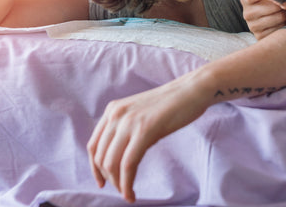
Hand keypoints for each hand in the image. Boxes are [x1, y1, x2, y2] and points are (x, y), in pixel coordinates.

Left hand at [87, 77, 208, 202]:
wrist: (192, 90)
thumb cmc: (171, 105)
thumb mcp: (140, 115)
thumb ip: (126, 130)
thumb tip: (119, 157)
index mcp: (112, 110)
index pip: (93, 145)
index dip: (94, 168)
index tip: (102, 182)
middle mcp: (115, 114)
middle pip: (101, 157)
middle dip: (109, 179)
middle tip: (122, 189)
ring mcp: (129, 122)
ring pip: (111, 163)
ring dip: (118, 184)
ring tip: (128, 194)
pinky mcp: (144, 130)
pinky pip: (128, 164)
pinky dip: (127, 183)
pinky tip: (131, 193)